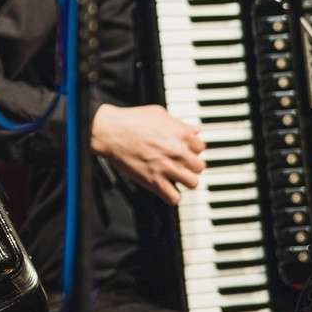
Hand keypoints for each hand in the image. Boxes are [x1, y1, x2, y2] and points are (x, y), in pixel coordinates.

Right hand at [90, 104, 204, 204]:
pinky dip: (171, 197)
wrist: (110, 131)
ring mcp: (167, 167)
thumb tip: (194, 129)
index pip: (201, 147)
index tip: (184, 151)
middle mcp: (178, 151)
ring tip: (175, 178)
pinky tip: (165, 190)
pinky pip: (174, 198)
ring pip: (192, 183)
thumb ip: (179, 123)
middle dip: (190, 166)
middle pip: (199, 167)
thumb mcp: (159, 113)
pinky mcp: (154, 181)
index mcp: (181, 134)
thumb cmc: (131, 120)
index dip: (192, 150)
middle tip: (179, 165)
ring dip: (184, 181)